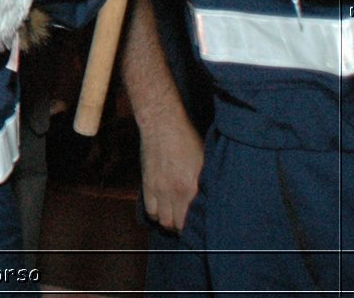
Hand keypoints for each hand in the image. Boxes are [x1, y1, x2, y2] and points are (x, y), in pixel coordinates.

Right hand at [138, 110, 204, 232]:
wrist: (162, 125)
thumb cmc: (188, 140)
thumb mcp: (204, 163)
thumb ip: (204, 185)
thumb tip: (208, 201)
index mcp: (189, 188)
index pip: (187, 222)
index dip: (191, 229)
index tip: (195, 227)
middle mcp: (171, 192)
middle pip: (171, 224)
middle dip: (178, 227)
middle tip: (184, 223)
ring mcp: (156, 188)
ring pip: (158, 218)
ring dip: (165, 220)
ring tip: (172, 215)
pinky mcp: (146, 182)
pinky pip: (148, 207)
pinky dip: (154, 211)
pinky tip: (160, 207)